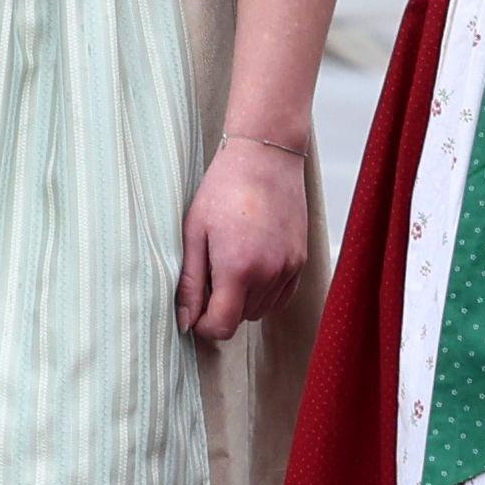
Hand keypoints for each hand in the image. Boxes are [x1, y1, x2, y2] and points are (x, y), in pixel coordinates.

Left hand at [177, 135, 315, 340]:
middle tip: (207, 274)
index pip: (223, 326)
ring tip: (228, 263)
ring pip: (261, 309)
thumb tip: (184, 320)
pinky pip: (280, 296)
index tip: (192, 311)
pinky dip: (263, 292)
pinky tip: (249, 265)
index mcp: (239, 269)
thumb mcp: (194, 233)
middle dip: (220, 308)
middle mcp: (270, 273)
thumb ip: (190, 282)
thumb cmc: (223, 190)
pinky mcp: (301, 260)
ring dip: (242, 300)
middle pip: (241, 318)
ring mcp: (290, 268)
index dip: (203, 326)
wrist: (265, 158)